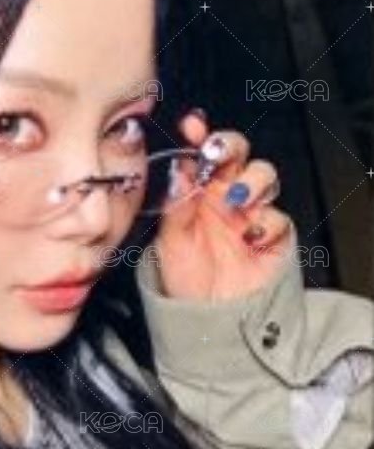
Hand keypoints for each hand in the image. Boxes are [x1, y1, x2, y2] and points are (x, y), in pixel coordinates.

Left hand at [154, 111, 294, 300]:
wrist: (209, 321)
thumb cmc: (186, 283)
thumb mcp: (170, 242)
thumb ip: (175, 206)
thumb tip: (178, 170)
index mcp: (197, 192)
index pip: (202, 153)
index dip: (201, 135)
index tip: (192, 127)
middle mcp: (224, 197)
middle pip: (238, 153)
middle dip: (231, 146)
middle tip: (218, 155)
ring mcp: (251, 214)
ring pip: (263, 175)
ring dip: (250, 181)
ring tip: (233, 201)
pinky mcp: (274, 237)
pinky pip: (279, 216)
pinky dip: (266, 221)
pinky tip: (249, 237)